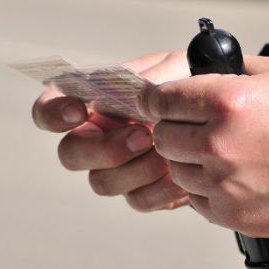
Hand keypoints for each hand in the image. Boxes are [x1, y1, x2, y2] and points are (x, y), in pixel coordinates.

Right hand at [31, 51, 191, 210]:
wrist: (219, 118)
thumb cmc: (187, 86)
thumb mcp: (176, 68)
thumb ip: (155, 77)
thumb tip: (139, 95)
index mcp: (92, 103)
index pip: (49, 110)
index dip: (52, 114)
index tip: (77, 110)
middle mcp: (95, 139)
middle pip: (71, 154)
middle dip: (104, 149)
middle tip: (143, 137)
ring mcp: (115, 169)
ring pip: (102, 182)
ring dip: (138, 169)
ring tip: (170, 152)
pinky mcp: (140, 192)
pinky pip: (138, 200)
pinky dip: (161, 187)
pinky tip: (181, 171)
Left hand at [138, 55, 268, 238]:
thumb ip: (232, 69)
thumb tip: (200, 72)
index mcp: (227, 102)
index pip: (160, 100)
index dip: (156, 100)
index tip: (158, 103)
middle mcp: (217, 144)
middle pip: (162, 137)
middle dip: (173, 129)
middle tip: (194, 128)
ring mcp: (222, 183)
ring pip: (176, 170)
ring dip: (189, 161)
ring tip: (220, 154)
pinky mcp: (230, 214)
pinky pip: (195, 200)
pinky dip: (205, 188)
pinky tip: (232, 177)